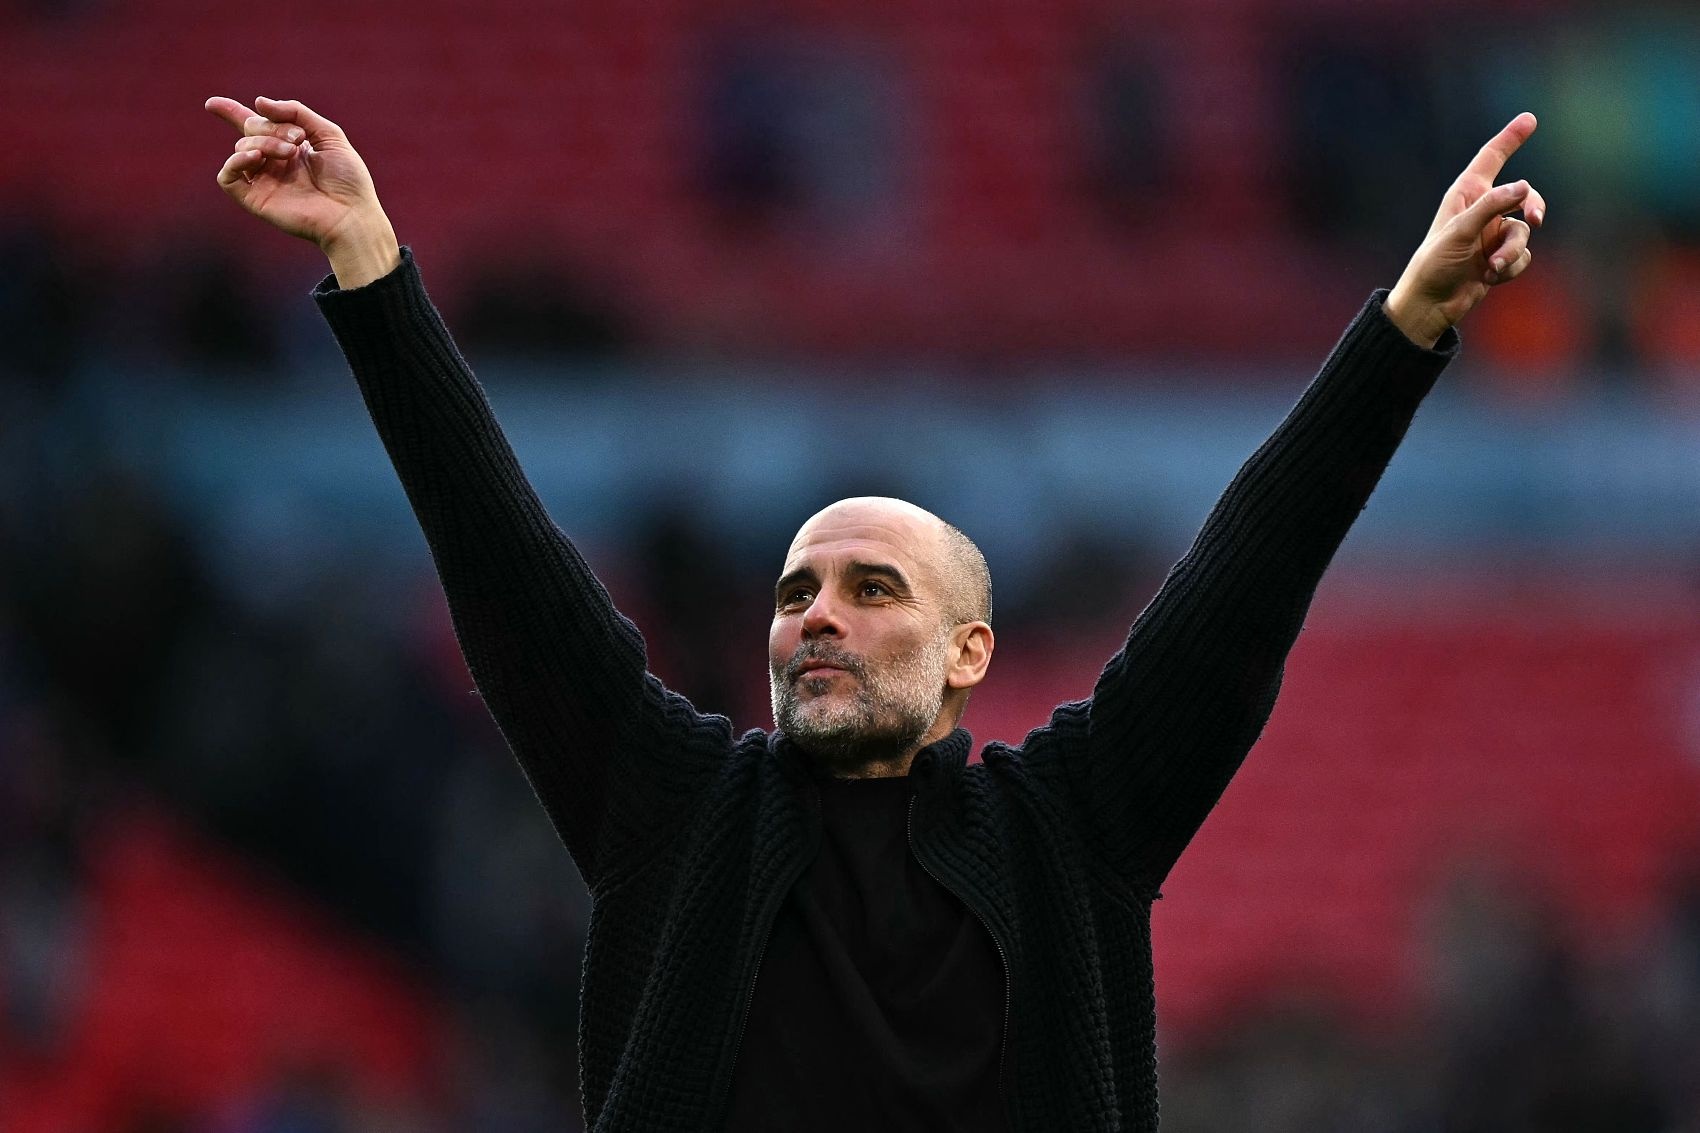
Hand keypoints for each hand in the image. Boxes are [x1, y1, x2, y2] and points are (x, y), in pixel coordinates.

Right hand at [206, 95, 398, 286]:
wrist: (352, 215)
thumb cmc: (348, 179)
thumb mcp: (329, 134)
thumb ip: (296, 112)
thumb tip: (258, 102)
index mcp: (290, 146)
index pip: (254, 125)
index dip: (231, 112)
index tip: (212, 104)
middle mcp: (273, 162)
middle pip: (251, 129)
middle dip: (271, 127)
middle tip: (297, 139)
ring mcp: (263, 180)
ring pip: (242, 147)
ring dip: (264, 143)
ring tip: (290, 153)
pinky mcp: (255, 199)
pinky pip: (228, 177)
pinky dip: (235, 162)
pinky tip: (256, 158)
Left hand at [1385, 113, 1545, 348]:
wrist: (1431, 304)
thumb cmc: (1434, 264)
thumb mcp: (1460, 231)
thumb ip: (1491, 206)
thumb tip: (1524, 187)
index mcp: (1466, 195)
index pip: (1491, 158)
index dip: (1510, 138)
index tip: (1530, 118)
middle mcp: (1482, 211)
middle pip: (1525, 196)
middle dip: (1534, 207)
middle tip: (1535, 219)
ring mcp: (1493, 234)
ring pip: (1524, 232)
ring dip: (1512, 251)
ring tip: (1492, 266)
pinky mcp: (1500, 257)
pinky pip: (1522, 256)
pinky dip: (1510, 267)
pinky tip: (1490, 277)